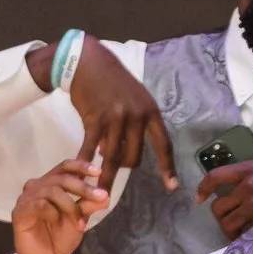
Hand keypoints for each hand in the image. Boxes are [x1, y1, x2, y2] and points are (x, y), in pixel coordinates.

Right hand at [11, 157, 110, 253]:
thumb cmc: (62, 235)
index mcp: (52, 184)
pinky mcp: (19, 211)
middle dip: (83, 187)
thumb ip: (90, 205)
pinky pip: (39, 204)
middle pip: (61, 178)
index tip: (98, 172)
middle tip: (100, 197)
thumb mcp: (80, 219)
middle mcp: (38, 186)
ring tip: (80, 223)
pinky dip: (54, 212)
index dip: (81, 166)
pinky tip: (58, 222)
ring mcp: (26, 198)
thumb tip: (105, 194)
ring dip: (70, 206)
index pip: (65, 166)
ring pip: (51, 190)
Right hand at [26, 37, 177, 191]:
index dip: (167, 167)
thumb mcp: (135, 99)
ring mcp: (115, 118)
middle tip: (114, 167)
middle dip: (124, 167)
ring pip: (113, 156)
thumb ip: (134, 125)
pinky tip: (80, 173)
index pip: (164, 145)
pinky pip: (89, 147)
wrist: (88, 62)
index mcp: (151, 112)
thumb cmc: (114, 82)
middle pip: (134, 156)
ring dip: (105, 176)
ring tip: (99, 190)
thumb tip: (122, 151)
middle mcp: (136, 116)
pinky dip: (85, 161)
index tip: (171, 186)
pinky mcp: (94, 119)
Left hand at [196, 159, 252, 239]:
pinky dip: (242, 234)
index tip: (199, 197)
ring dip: (227, 227)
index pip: (215, 177)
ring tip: (232, 227)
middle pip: (218, 207)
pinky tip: (245, 232)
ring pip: (228, 223)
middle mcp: (247, 187)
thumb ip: (244, 174)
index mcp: (247, 170)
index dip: (203, 188)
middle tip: (223, 215)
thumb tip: (228, 185)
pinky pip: (244, 231)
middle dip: (218, 215)